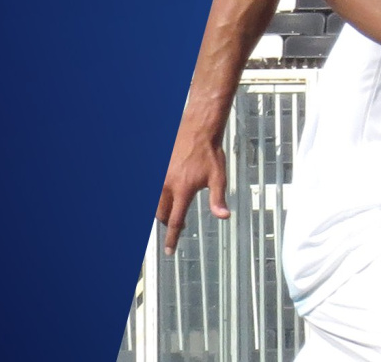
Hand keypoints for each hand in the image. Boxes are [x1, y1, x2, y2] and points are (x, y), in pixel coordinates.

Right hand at [156, 128, 230, 254]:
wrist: (198, 129)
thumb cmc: (209, 153)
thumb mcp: (218, 177)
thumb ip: (218, 199)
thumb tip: (223, 217)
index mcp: (183, 189)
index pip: (175, 221)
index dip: (172, 239)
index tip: (169, 251)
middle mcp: (168, 184)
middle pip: (162, 214)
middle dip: (168, 224)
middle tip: (179, 225)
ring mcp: (161, 175)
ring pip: (156, 202)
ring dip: (164, 210)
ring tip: (174, 210)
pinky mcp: (159, 168)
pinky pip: (156, 189)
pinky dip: (161, 196)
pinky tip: (170, 192)